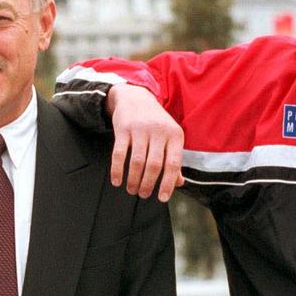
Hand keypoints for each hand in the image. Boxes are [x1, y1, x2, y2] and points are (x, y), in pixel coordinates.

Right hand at [106, 83, 183, 201]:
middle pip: (153, 165)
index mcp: (174, 134)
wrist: (136, 97)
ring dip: (133, 180)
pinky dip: (117, 170)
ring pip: (136, 161)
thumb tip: (179, 183)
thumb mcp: (170, 137)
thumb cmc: (156, 122)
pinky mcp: (123, 128)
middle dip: (147, 184)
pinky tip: (116, 181)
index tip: (162, 198)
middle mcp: (158, 131)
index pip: (172, 163)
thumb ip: (174, 159)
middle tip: (142, 195)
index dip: (167, 183)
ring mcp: (140, 129)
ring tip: (131, 190)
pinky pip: (118, 153)